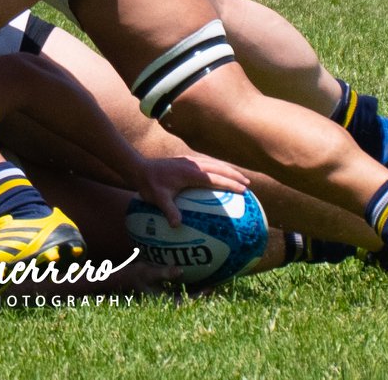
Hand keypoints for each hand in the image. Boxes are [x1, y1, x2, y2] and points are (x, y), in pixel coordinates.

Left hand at [131, 153, 250, 226]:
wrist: (139, 168)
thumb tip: (177, 226)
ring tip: (239, 179)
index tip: (243, 190)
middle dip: (234, 175)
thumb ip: (169, 210)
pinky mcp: (186, 161)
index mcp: (190, 173)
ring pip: (214, 164)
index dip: (230, 184)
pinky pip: (207, 164)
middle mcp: (193, 164)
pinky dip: (218, 168)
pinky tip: (220, 175)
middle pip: (219, 168)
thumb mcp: (158, 198)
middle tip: (248, 185)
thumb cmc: (149, 184)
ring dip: (227, 170)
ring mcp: (190, 161)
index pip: (215, 178)